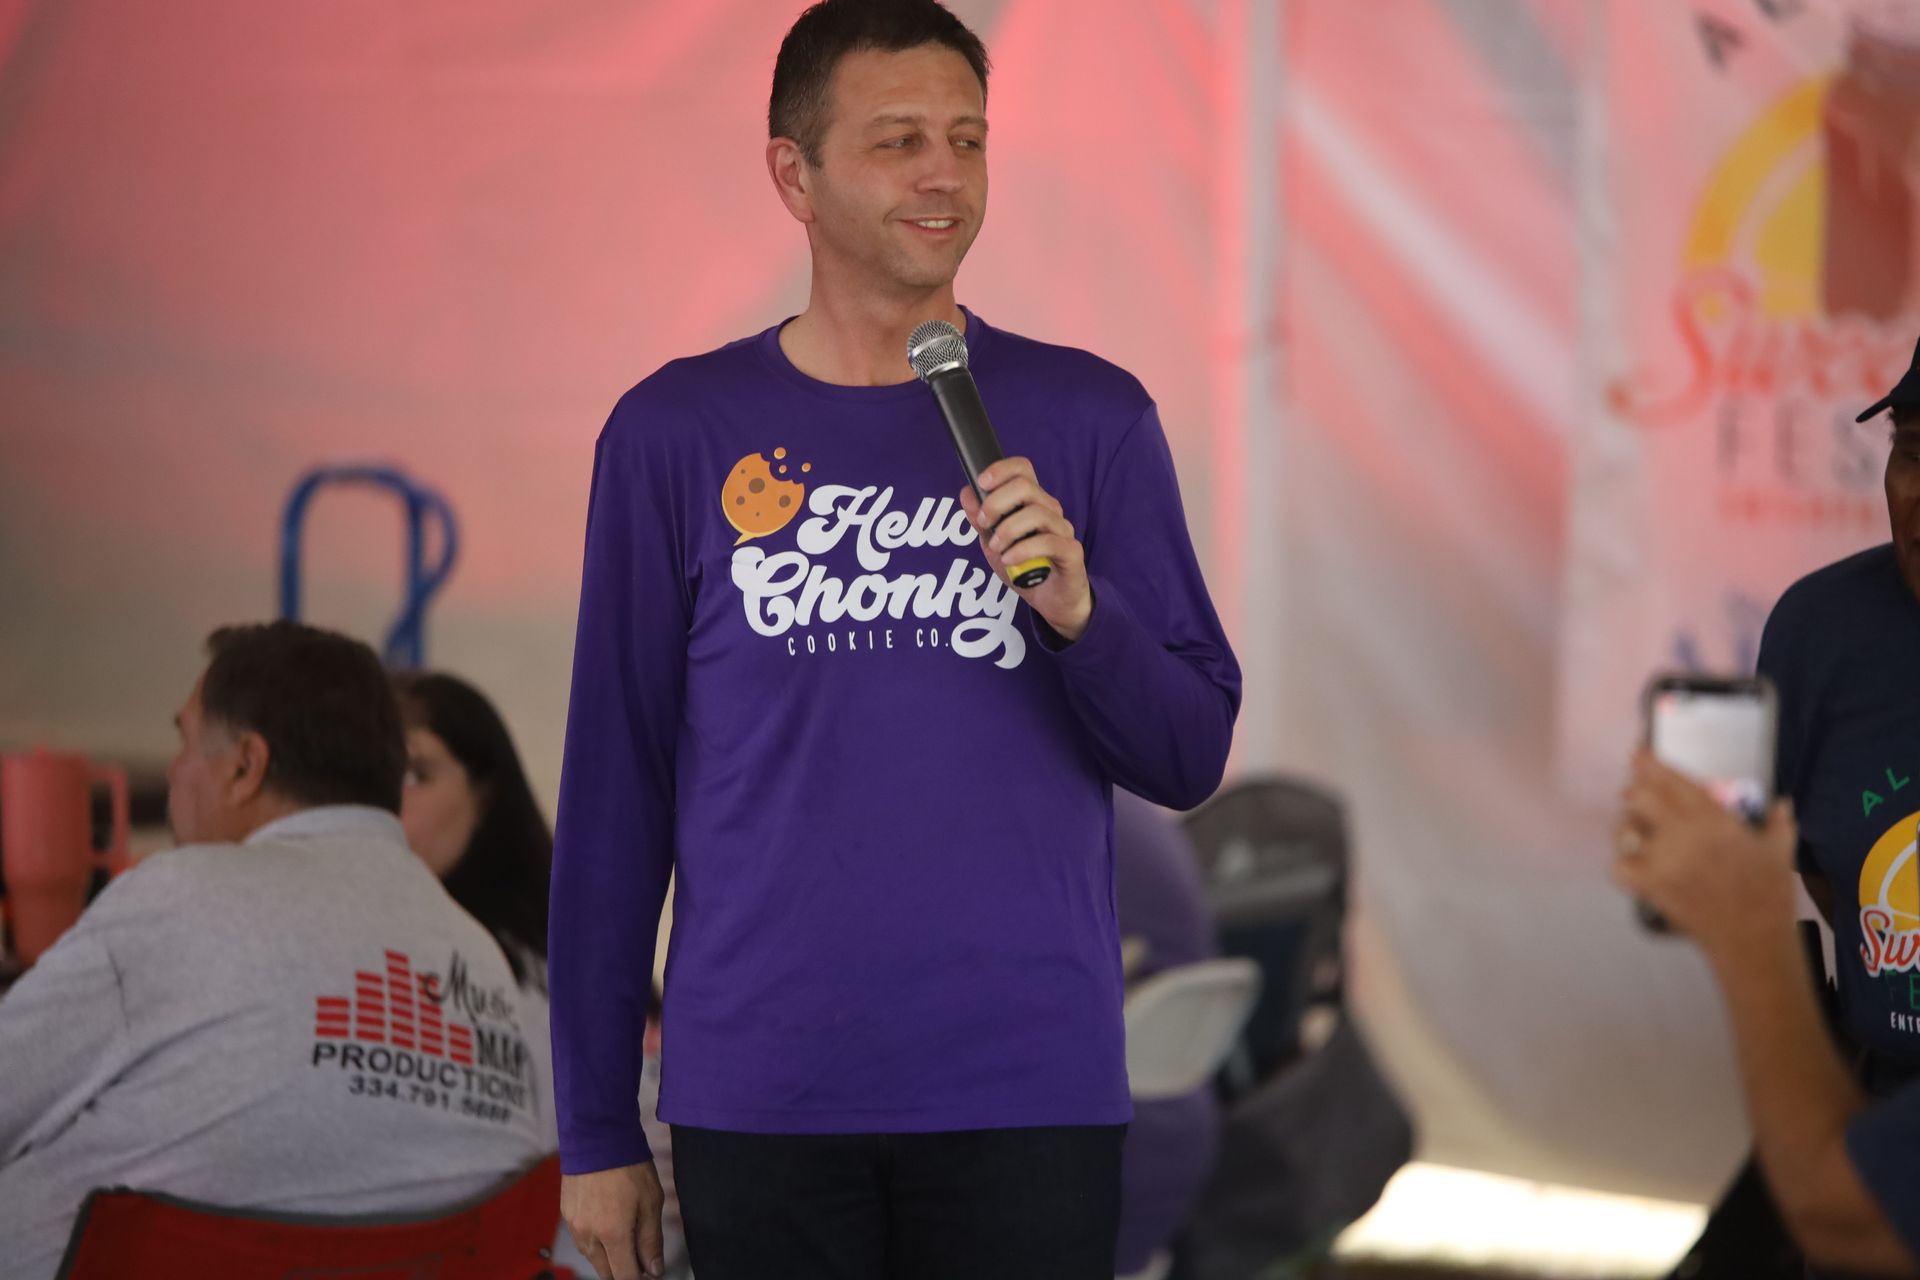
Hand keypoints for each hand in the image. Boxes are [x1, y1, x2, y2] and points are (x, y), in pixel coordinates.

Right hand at [562, 1162, 665, 1279]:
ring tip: (627, 1239)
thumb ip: (651, 1240)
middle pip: (606, 1272)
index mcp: (612, 1234)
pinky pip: (582, 1241)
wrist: (597, 1135)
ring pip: (592, 1258)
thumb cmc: (628, 1165)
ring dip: (609, 1258)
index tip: (650, 1273)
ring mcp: (574, 1226)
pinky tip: (608, 1228)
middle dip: (624, 1270)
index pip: (624, 1276)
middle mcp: (588, 1235)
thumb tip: (653, 1269)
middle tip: (642, 1258)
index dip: (639, 1279)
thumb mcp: (651, 1202)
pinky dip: (596, 1243)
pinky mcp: (566, 1215)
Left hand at [959, 458, 1092, 641]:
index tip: (981, 483)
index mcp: (1032, 502)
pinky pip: (1048, 542)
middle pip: (1025, 486)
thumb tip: (967, 493)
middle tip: (984, 523)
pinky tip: (1009, 559)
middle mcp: (1050, 510)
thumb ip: (981, 520)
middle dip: (997, 502)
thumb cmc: (1025, 568)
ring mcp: (1062, 529)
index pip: (1023, 469)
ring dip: (1008, 530)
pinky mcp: (1071, 551)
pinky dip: (1023, 550)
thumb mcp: (993, 545)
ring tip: (996, 548)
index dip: (1001, 470)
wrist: (1051, 601)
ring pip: (1036, 513)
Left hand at [1613, 752, 1797, 962]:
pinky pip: (1618, 867)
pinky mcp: (1650, 885)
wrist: (1753, 937)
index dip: (1650, 764)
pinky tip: (1636, 868)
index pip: (1673, 780)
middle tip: (1636, 795)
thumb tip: (1782, 803)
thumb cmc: (1769, 893)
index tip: (1638, 755)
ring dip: (1628, 828)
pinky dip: (1624, 866)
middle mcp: (1684, 831)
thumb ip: (1778, 822)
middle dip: (1635, 792)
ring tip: (1637, 833)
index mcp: (1714, 818)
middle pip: (1639, 796)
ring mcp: (1663, 858)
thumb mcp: (1780, 851)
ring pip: (1625, 829)